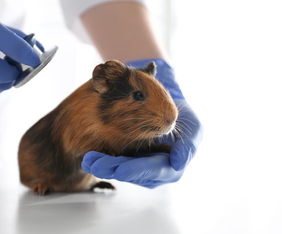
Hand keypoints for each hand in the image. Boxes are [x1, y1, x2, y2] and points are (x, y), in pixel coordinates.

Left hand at [82, 58, 202, 187]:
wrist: (168, 108)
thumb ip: (188, 146)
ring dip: (102, 165)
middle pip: (131, 173)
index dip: (136, 171)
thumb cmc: (184, 118)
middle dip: (111, 168)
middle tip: (94, 163)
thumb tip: (178, 162)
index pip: (152, 171)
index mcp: (171, 168)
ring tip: (87, 159)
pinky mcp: (128, 159)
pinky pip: (114, 161)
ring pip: (119, 169)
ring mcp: (139, 167)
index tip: (119, 171)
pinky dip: (102, 158)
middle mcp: (154, 172)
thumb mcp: (194, 130)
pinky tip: (89, 156)